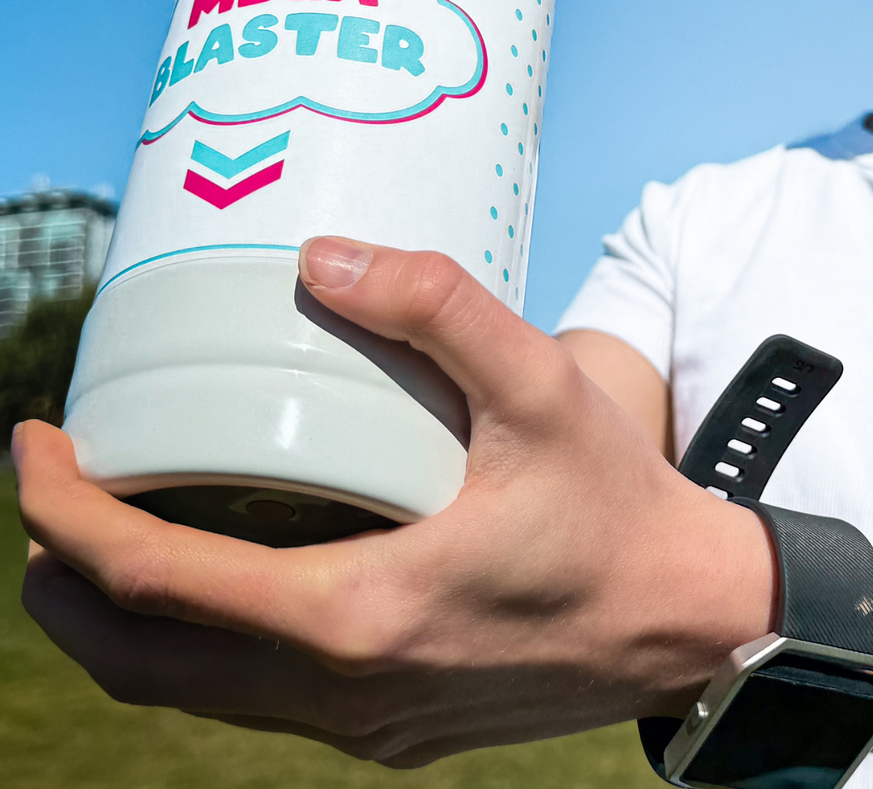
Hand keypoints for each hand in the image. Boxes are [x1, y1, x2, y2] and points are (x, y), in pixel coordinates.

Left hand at [16, 239, 771, 765]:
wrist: (689, 620)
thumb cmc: (617, 506)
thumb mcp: (542, 386)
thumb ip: (439, 307)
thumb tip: (321, 260)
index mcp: (359, 616)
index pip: (152, 583)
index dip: (66, 512)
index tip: (33, 440)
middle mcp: (342, 693)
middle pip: (141, 659)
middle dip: (62, 577)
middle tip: (52, 484)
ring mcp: (364, 725)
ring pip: (190, 693)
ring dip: (123, 617)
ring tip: (109, 528)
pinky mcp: (392, 730)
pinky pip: (255, 702)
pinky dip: (199, 643)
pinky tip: (225, 576)